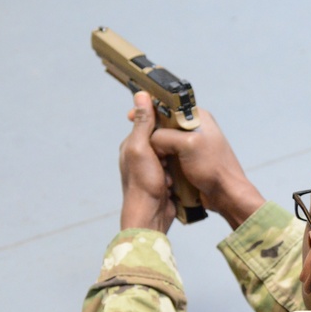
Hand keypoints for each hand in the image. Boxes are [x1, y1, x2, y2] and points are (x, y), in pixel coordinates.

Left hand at [118, 92, 176, 232]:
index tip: (174, 118)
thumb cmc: (143, 184)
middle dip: (171, 142)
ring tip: (173, 168)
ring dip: (175, 159)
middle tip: (174, 150)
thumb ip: (142, 123)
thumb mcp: (141, 148)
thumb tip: (141, 95)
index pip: (148, 122)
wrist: (150, 215)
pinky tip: (177, 178)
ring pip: (171, 152)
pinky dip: (178, 171)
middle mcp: (140, 155)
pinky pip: (176, 168)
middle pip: (162, 137)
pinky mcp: (164, 180)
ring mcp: (153, 169)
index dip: (161, 119)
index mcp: (132, 144)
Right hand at [150, 109, 263, 229]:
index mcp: (196, 117)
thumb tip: (152, 139)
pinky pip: (168, 156)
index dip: (149, 110)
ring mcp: (190, 145)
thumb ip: (165, 136)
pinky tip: (164, 171)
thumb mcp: (188, 145)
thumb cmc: (214, 168)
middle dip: (152, 135)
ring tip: (158, 162)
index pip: (167, 106)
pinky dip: (163, 162)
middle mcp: (193, 128)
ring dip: (157, 152)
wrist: (226, 194)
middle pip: (163, 124)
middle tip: (144, 145)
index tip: (131, 116)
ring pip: (163, 142)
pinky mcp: (188, 159)